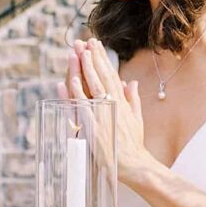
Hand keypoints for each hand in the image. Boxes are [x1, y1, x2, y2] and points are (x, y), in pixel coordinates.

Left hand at [61, 39, 157, 184]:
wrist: (135, 165)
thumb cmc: (134, 144)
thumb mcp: (136, 118)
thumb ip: (132, 99)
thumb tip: (129, 82)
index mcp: (121, 101)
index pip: (110, 74)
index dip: (102, 58)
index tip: (95, 44)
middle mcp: (112, 105)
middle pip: (100, 76)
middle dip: (91, 57)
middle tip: (83, 41)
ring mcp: (102, 115)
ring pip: (91, 88)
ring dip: (83, 70)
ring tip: (77, 53)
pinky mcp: (93, 128)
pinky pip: (82, 108)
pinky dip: (75, 95)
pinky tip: (69, 82)